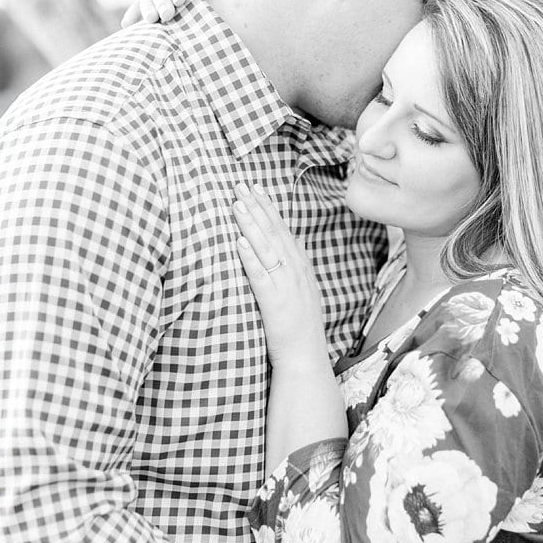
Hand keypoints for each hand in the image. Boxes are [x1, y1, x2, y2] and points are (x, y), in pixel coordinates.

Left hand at [231, 182, 326, 365]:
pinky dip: (250, 256)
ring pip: (267, 247)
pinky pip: (260, 275)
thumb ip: (289, 273)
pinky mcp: (274, 302)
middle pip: (275, 232)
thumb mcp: (299, 295)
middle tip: (241, 184)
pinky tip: (238, 241)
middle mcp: (295, 272)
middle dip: (258, 206)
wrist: (305, 358)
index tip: (256, 189)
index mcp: (301, 269)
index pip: (284, 231)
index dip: (269, 209)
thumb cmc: (298, 331)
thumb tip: (278, 254)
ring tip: (236, 203)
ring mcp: (286, 286)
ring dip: (251, 223)